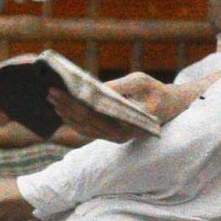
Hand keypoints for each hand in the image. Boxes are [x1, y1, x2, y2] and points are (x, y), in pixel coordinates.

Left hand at [47, 72, 196, 142]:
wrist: (170, 107)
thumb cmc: (156, 91)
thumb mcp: (141, 81)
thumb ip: (119, 85)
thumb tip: (95, 88)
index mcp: (127, 124)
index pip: (93, 115)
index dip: (73, 103)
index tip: (59, 91)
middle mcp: (119, 136)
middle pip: (85, 123)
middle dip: (65, 107)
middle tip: (50, 93)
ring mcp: (114, 138)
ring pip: (84, 129)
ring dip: (66, 115)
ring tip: (52, 99)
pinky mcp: (111, 135)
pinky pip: (88, 130)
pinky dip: (73, 120)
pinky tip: (63, 108)